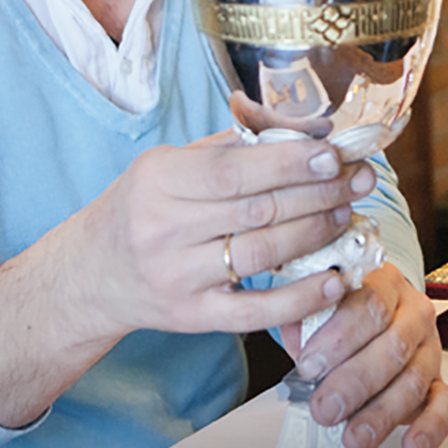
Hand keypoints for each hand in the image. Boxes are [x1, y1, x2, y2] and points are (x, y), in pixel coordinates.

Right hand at [70, 128, 374, 342]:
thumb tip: (304, 131)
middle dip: (318, 193)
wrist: (90, 274)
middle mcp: (164, 229)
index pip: (233, 170)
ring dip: (315, 234)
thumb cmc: (142, 207)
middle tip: (358, 180)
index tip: (333, 155)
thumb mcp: (168, 165)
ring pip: (262, 255)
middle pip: (257, 210)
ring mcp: (178, 278)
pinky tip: (334, 281)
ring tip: (347, 214)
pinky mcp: (192, 316)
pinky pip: (254, 312)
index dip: (289, 163)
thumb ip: (231, 146)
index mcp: (158, 180)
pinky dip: (299, 298)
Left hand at [287, 263, 447, 447]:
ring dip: (384, 413)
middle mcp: (414, 313)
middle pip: (394, 345)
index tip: (309, 365)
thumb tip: (297, 338)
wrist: (364, 313)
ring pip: (415, 379)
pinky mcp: (438, 381)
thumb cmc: (336, 311)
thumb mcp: (316, 303)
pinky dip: (432, 427)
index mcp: (384, 283)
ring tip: (354, 439)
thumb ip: (305, 316)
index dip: (340, 337)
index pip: (370, 303)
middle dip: (356, 382)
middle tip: (325, 408)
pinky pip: (447, 403)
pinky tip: (411, 446)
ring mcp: (430, 348)